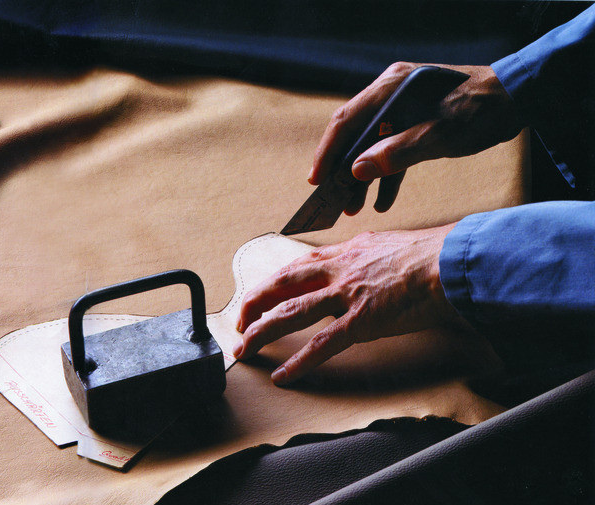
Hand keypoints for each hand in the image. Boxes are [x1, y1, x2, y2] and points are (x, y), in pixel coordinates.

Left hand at [234, 224, 460, 384]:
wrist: (452, 260)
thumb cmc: (430, 255)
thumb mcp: (386, 245)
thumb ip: (363, 256)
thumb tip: (357, 263)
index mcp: (344, 252)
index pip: (296, 267)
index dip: (272, 283)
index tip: (259, 295)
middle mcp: (338, 270)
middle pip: (281, 285)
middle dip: (253, 304)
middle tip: (239, 322)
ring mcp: (347, 295)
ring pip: (291, 313)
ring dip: (263, 332)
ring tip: (246, 348)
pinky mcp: (362, 320)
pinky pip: (323, 344)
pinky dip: (300, 362)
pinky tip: (284, 375)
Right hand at [311, 62, 523, 214]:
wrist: (520, 98)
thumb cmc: (481, 110)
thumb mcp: (439, 135)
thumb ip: (396, 153)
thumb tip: (356, 171)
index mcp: (390, 88)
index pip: (345, 121)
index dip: (327, 152)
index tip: (315, 181)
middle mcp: (390, 94)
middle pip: (354, 135)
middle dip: (342, 171)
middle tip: (333, 201)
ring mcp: (402, 107)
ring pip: (371, 145)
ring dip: (363, 177)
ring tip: (354, 208)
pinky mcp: (415, 120)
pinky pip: (392, 149)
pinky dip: (387, 174)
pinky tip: (383, 201)